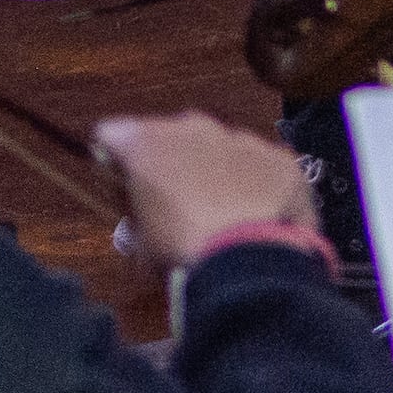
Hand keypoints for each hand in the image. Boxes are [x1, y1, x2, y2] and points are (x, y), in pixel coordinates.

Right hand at [89, 111, 320, 269]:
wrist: (250, 267)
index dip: (116, 161)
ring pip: (222, 148)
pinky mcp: (280, 156)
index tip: (126, 187)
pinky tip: (263, 216)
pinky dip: (261, 185)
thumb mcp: (141, 244)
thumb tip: (139, 218)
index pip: (112, 135)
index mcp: (144, 141)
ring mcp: (240, 137)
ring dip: (219, 171)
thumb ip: (135, 217)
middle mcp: (190, 125)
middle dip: (174, 162)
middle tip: (181, 203)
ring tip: (228, 214)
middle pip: (172, 136)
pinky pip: (264, 165)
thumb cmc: (181, 252)